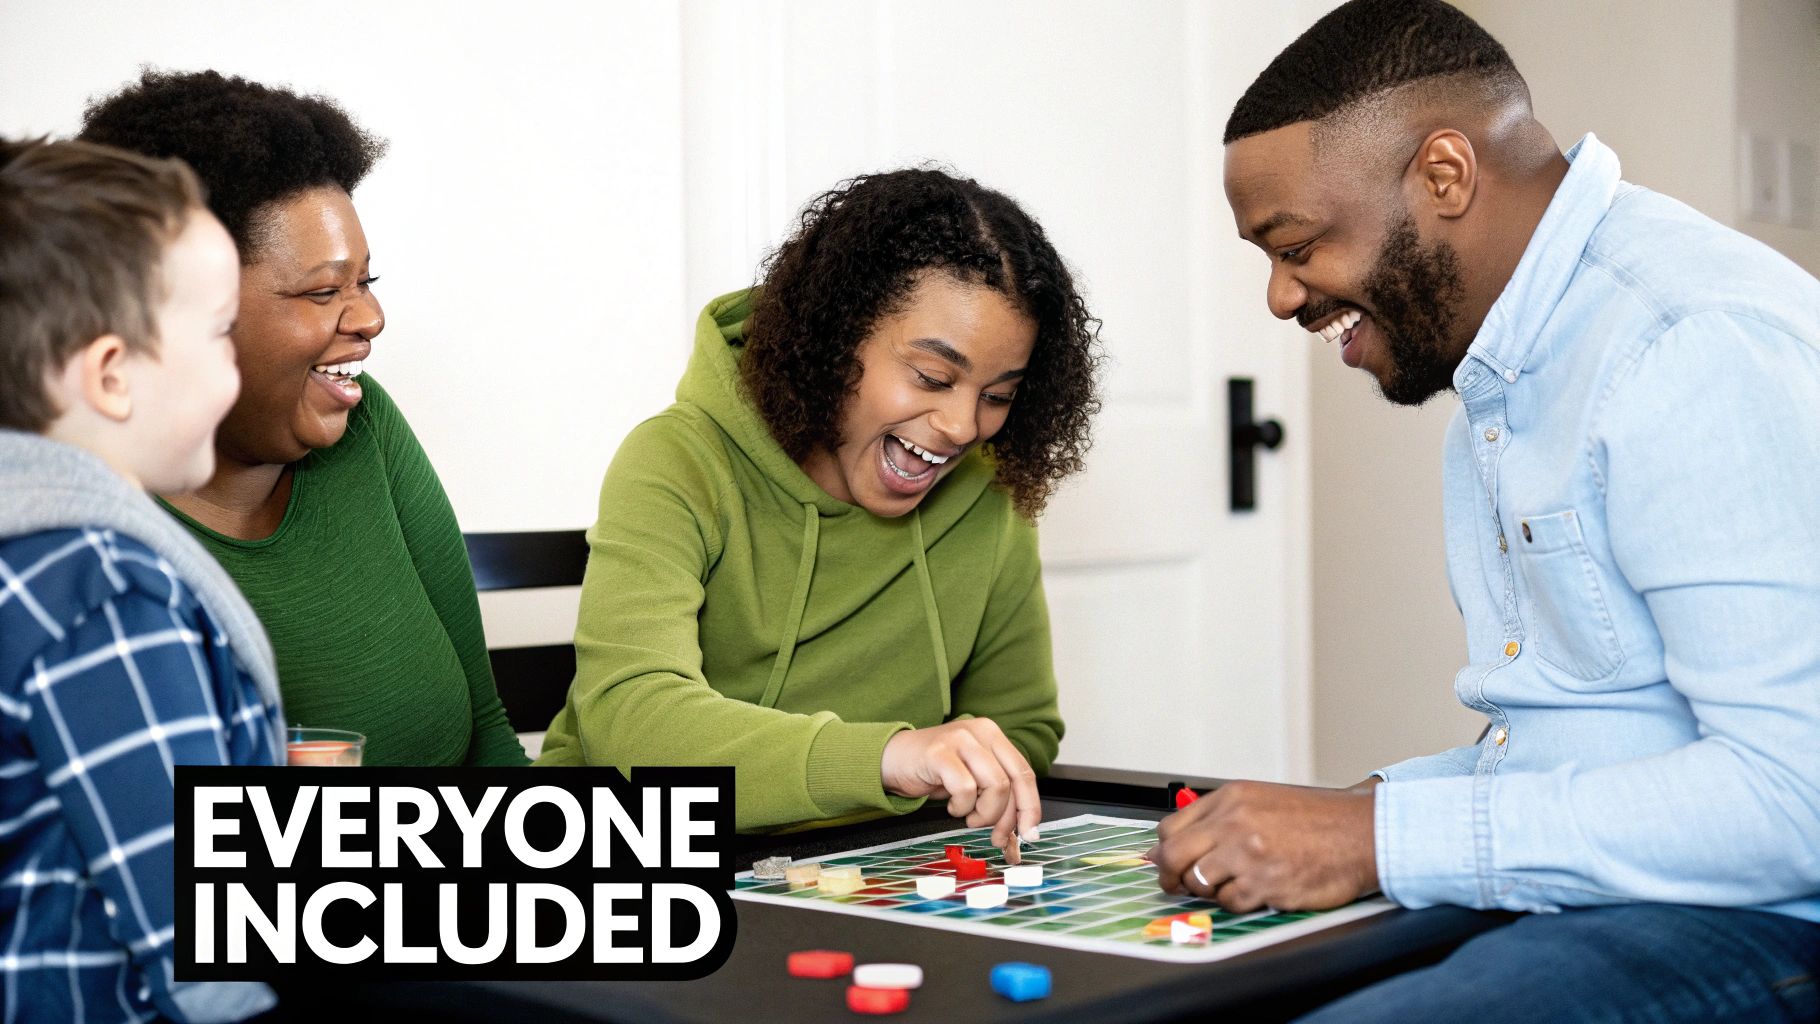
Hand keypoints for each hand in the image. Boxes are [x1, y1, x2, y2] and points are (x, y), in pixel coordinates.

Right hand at [881, 718, 1041, 852]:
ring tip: (968, 815)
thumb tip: (1020, 836)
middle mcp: (981, 733)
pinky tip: (951, 805)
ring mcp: (960, 740)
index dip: (1030, 807)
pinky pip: (965, 789)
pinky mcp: (939, 753)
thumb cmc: (934, 772)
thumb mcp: (972, 782)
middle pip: (1013, 782)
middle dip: (1007, 819)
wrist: (892, 760)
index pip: (1024, 773)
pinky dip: (961, 806)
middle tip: (996, 838)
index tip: (1029, 834)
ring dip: (984, 813)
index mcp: (993, 736)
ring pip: (996, 786)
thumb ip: (996, 800)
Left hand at [1148, 779, 1377, 912]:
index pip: (1172, 827)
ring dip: (1209, 890)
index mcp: (1231, 798)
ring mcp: (1248, 854)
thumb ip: (1222, 817)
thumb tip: (1183, 842)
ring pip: (1200, 882)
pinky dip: (1239, 902)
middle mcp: (1234, 822)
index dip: (1165, 850)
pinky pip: (1231, 902)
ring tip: (1233, 883)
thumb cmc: (1319, 820)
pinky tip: (1258, 890)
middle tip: (1175, 886)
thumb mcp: (1262, 800)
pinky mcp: (1266, 883)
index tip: (1166, 861)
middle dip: (1169, 876)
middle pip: (1174, 856)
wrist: (1363, 832)